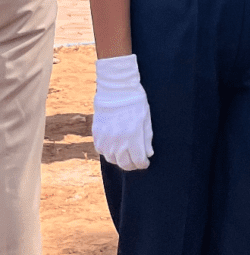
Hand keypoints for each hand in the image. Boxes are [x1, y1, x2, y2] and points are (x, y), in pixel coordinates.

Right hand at [93, 54, 153, 170]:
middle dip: (132, 165)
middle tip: (136, 162)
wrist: (116, 89)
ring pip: (111, 159)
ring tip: (125, 155)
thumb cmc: (135, 102)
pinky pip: (101, 150)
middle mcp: (118, 140)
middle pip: (124, 164)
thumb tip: (148, 154)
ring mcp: (106, 138)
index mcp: (133, 136)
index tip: (145, 162)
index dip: (143, 164)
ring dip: (120, 160)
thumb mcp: (146, 119)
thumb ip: (147, 138)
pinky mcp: (97, 134)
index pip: (138, 160)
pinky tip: (114, 147)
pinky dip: (108, 152)